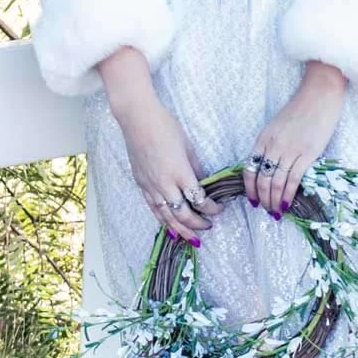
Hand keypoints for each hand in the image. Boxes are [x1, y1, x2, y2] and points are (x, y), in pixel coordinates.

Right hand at [116, 96, 226, 243]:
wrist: (138, 120)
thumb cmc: (166, 127)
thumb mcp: (188, 147)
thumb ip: (196, 168)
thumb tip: (203, 184)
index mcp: (180, 173)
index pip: (199, 200)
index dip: (211, 208)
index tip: (219, 209)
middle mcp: (165, 184)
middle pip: (183, 214)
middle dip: (197, 224)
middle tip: (208, 227)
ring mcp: (151, 186)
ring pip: (166, 216)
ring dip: (180, 229)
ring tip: (192, 238)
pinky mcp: (141, 185)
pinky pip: (153, 209)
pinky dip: (163, 221)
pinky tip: (170, 228)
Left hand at [244, 63, 345, 214]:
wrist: (320, 94)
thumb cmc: (300, 109)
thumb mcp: (277, 126)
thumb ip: (271, 144)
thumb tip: (269, 167)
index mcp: (263, 138)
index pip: (249, 169)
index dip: (249, 188)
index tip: (253, 200)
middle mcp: (272, 146)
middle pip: (261, 179)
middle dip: (262, 198)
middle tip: (266, 210)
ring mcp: (289, 150)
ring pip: (275, 183)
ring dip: (274, 200)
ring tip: (276, 211)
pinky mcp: (307, 153)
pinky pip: (293, 180)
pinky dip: (288, 195)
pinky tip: (287, 204)